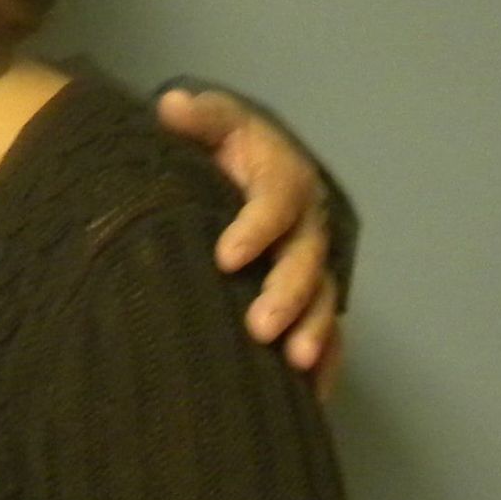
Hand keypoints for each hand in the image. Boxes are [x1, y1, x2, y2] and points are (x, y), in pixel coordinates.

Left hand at [155, 87, 341, 390]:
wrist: (240, 164)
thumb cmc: (221, 143)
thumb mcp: (211, 120)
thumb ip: (196, 117)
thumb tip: (173, 106)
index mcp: (284, 178)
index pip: (277, 202)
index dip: (255, 229)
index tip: (224, 256)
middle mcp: (307, 223)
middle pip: (306, 260)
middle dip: (287, 294)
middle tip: (260, 327)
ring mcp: (313, 260)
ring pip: (323, 299)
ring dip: (312, 332)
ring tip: (291, 362)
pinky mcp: (311, 293)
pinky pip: (327, 329)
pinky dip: (325, 360)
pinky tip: (310, 393)